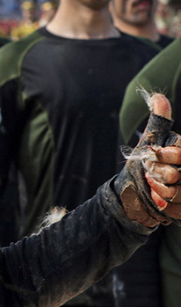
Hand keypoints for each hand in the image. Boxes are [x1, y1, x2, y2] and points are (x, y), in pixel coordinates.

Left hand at [121, 93, 180, 225]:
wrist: (130, 196)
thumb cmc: (141, 167)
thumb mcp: (148, 143)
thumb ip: (159, 122)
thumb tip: (159, 96)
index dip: (169, 156)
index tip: (153, 155)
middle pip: (179, 174)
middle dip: (161, 174)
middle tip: (149, 174)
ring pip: (180, 192)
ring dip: (160, 191)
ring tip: (151, 187)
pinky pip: (179, 210)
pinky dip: (164, 206)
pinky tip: (155, 201)